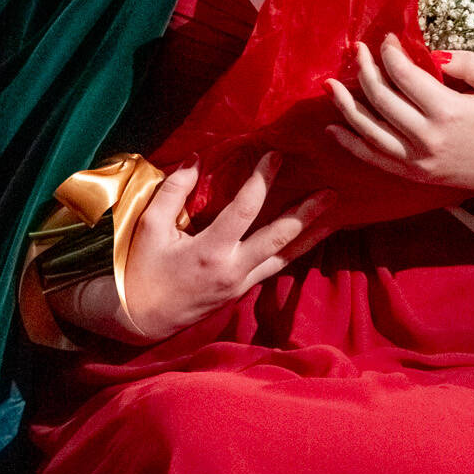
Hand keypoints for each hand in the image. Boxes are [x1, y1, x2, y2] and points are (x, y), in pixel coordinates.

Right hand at [120, 153, 333, 340]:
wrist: (139, 319)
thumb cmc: (142, 269)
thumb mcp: (150, 225)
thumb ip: (174, 190)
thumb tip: (196, 159)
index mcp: (211, 252)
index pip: (245, 209)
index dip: (262, 180)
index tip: (276, 155)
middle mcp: (233, 270)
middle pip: (279, 238)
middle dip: (306, 214)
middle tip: (330, 193)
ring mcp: (240, 284)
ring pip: (284, 259)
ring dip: (310, 237)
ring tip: (334, 218)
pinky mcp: (240, 291)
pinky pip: (273, 268)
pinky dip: (292, 252)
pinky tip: (305, 240)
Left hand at [326, 36, 473, 197]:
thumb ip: (464, 63)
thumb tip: (431, 54)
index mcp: (448, 111)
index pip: (404, 76)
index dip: (389, 53)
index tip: (386, 39)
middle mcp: (428, 137)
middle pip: (381, 98)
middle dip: (364, 69)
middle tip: (356, 50)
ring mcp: (417, 160)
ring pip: (369, 129)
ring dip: (346, 104)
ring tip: (329, 83)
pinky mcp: (412, 175)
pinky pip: (373, 158)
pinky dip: (350, 143)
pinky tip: (332, 127)